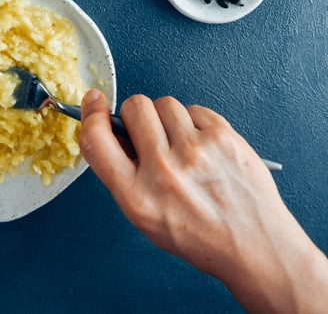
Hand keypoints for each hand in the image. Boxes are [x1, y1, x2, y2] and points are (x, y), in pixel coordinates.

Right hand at [80, 90, 327, 313]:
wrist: (255, 246)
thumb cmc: (202, 236)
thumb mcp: (147, 217)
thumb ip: (124, 174)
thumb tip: (112, 128)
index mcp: (137, 197)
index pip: (96, 139)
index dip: (91, 114)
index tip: (95, 102)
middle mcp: (163, 172)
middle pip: (134, 108)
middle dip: (139, 116)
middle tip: (153, 135)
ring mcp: (195, 151)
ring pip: (165, 103)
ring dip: (169, 119)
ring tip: (183, 145)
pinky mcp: (223, 137)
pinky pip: (195, 108)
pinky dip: (196, 123)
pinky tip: (204, 147)